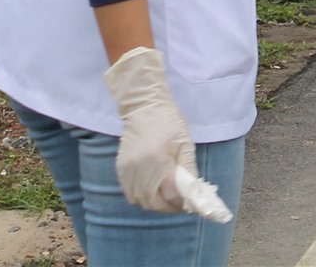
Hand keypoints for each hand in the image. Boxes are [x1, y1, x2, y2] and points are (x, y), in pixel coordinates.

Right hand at [102, 47, 233, 222]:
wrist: (144, 107)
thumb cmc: (169, 122)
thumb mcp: (185, 144)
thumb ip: (189, 170)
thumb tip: (194, 193)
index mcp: (158, 160)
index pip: (171, 194)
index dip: (183, 203)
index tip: (193, 205)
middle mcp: (139, 169)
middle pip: (155, 203)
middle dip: (171, 207)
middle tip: (182, 204)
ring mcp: (127, 171)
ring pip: (142, 202)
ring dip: (157, 205)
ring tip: (169, 200)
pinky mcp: (120, 170)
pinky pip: (131, 194)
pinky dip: (144, 199)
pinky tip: (154, 193)